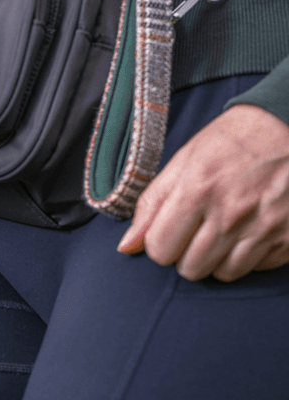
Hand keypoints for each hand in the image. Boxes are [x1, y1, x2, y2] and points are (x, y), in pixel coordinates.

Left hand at [117, 104, 288, 281]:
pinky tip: (247, 231)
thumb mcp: (184, 161)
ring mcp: (263, 228)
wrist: (288, 125)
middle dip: (185, 253)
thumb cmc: (231, 141)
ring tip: (221, 230)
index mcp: (197, 190)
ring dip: (216, 258)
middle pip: (190, 268)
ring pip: (223, 274)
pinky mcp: (288, 239)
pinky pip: (255, 268)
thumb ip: (152, 204)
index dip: (159, 243)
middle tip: (195, 229)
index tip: (168, 229)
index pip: (160, 249)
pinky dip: (247, 257)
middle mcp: (230, 214)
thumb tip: (127, 246)